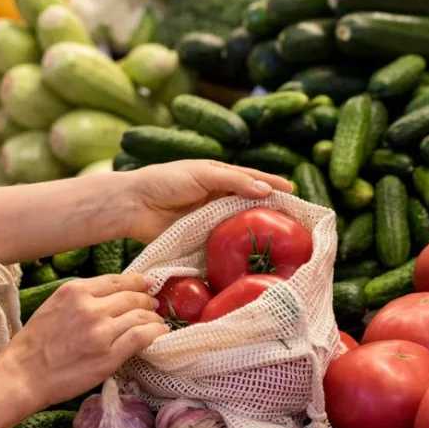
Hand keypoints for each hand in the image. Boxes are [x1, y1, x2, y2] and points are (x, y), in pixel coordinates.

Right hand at [0, 274, 167, 407]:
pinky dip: (155, 333)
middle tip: (154, 306)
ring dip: (153, 318)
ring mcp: (101, 332)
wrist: (23, 375)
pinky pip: (142, 337)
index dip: (137, 282)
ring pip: (141, 315)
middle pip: (133, 296)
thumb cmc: (34, 344)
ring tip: (157, 322)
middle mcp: (90, 307)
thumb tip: (112, 296)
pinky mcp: (109, 356)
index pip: (117, 281)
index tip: (147, 284)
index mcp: (75, 291)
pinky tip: (159, 334)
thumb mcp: (54, 306)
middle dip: (148, 300)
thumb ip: (81, 298)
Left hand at [122, 160, 294, 242]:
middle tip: (294, 220)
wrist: (134, 205)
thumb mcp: (202, 174)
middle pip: (250, 203)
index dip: (272, 185)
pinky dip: (238, 246)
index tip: (293, 193)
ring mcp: (210, 219)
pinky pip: (224, 242)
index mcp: (219, 176)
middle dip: (270, 210)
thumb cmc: (165, 181)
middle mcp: (217, 197)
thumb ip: (233, 181)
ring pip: (239, 223)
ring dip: (257, 230)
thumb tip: (266, 190)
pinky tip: (253, 253)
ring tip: (281, 238)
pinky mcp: (201, 238)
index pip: (252, 179)